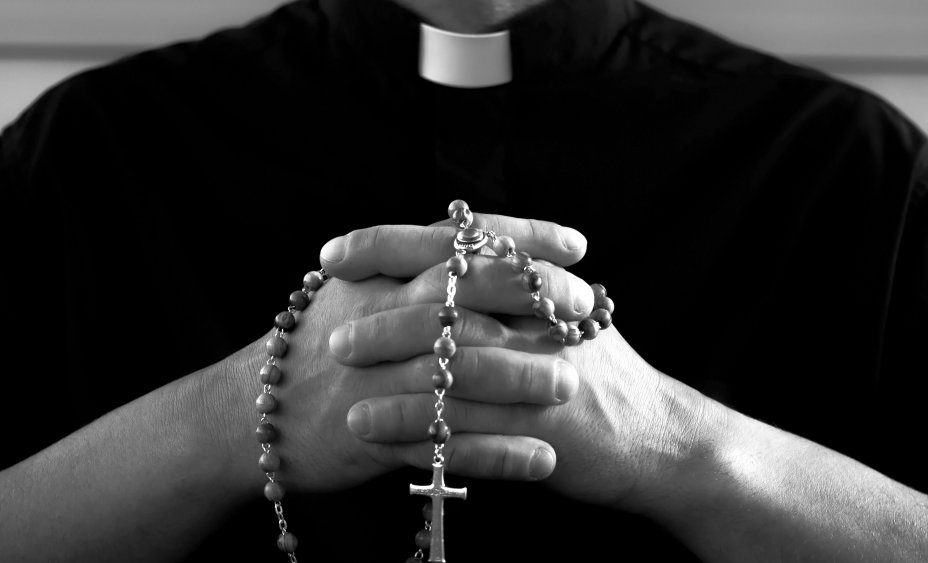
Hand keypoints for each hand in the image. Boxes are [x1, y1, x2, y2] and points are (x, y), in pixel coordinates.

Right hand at [200, 214, 596, 495]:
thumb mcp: (353, 293)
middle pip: (463, 300)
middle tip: (587, 306)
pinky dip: (496, 455)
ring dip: (521, 379)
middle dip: (531, 300)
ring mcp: (376, 380)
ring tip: (574, 384)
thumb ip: (409, 268)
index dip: (519, 238)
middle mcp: (379, 321)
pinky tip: (542, 460)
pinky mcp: (374, 437)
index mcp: (378, 279)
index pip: (457, 244)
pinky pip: (445, 447)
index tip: (575, 242)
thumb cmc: (312, 349)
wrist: (247, 416)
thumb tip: (476, 241)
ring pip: (457, 374)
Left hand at [337, 228, 726, 514]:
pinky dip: (417, 429)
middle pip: (450, 299)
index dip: (389, 244)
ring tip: (342, 386)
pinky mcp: (546, 425)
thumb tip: (442, 247)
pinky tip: (374, 434)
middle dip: (383, 313)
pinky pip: (470, 425)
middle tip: (330, 332)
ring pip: (456, 363)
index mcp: (537, 280)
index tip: (334, 254)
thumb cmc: (595, 373)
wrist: (659, 437)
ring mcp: (544, 369)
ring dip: (392, 373)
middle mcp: (541, 315)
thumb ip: (506, 282)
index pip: (455, 244)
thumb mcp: (559, 313)